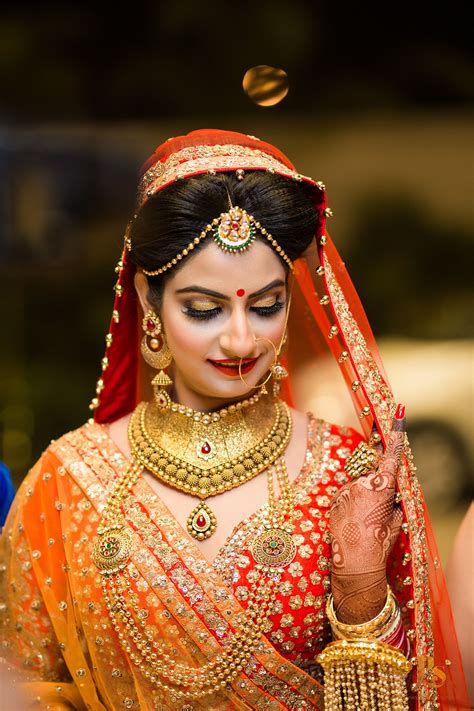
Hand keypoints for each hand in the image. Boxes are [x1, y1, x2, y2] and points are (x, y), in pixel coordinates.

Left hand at [329, 406, 405, 623]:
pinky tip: (351, 523)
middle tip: (375, 512)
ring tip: (361, 522)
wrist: (353, 562)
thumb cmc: (380, 543)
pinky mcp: (333, 499)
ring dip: (361, 498)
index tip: (398, 412)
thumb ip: (396, 501)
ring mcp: (344, 490)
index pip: (391, 456)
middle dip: (376, 486)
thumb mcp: (396, 522)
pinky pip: (345, 496)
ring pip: (357, 486)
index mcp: (381, 487)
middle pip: (372, 474)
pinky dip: (350, 505)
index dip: (396, 435)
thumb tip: (393, 492)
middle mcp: (361, 483)